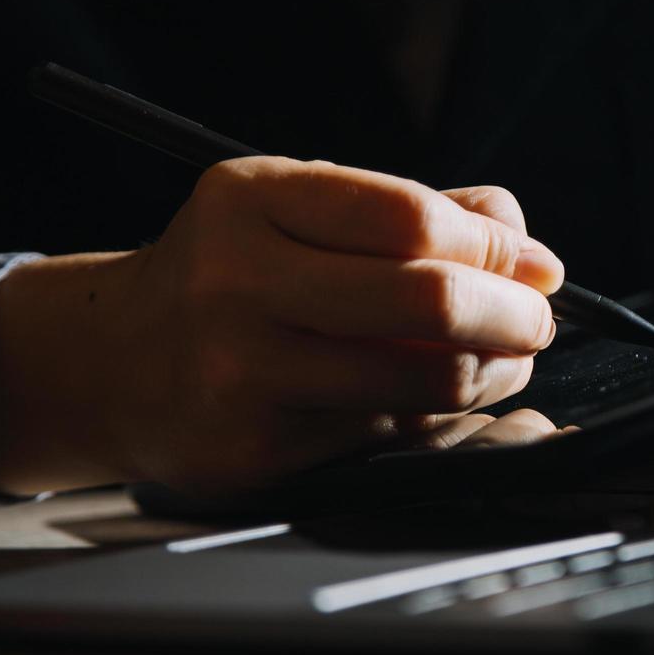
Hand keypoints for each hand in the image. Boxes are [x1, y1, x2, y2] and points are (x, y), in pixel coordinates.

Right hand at [0, 158, 563, 496]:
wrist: (114, 363)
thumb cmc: (230, 274)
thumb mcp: (295, 207)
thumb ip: (413, 208)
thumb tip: (528, 250)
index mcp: (252, 200)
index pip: (413, 216)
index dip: (497, 245)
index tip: (534, 265)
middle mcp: (237, 283)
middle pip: (429, 301)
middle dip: (516, 314)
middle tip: (539, 320)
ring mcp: (242, 375)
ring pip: (427, 382)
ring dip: (497, 371)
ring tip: (506, 358)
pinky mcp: (257, 454)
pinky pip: (394, 437)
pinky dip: (444, 417)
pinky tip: (443, 399)